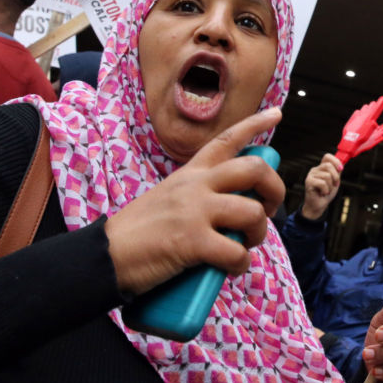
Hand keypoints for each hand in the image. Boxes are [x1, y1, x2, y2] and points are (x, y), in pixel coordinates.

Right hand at [104, 108, 284, 295]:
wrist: (106, 254)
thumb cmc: (138, 230)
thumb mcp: (169, 196)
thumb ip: (197, 194)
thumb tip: (231, 211)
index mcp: (190, 172)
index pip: (227, 139)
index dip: (255, 124)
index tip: (276, 113)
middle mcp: (196, 184)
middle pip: (254, 170)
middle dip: (274, 189)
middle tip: (267, 210)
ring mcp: (195, 211)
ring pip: (252, 212)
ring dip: (259, 233)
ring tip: (246, 245)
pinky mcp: (193, 241)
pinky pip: (236, 252)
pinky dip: (241, 265)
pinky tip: (232, 269)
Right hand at [300, 153, 341, 219]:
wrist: (319, 205)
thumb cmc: (326, 193)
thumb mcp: (335, 181)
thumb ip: (338, 172)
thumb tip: (344, 162)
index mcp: (321, 168)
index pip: (327, 157)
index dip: (335, 161)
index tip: (341, 169)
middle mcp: (315, 169)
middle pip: (328, 166)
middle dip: (336, 177)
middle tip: (335, 185)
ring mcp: (311, 175)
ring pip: (327, 176)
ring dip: (330, 186)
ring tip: (326, 190)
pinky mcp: (308, 181)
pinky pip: (322, 183)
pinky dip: (326, 190)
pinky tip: (322, 193)